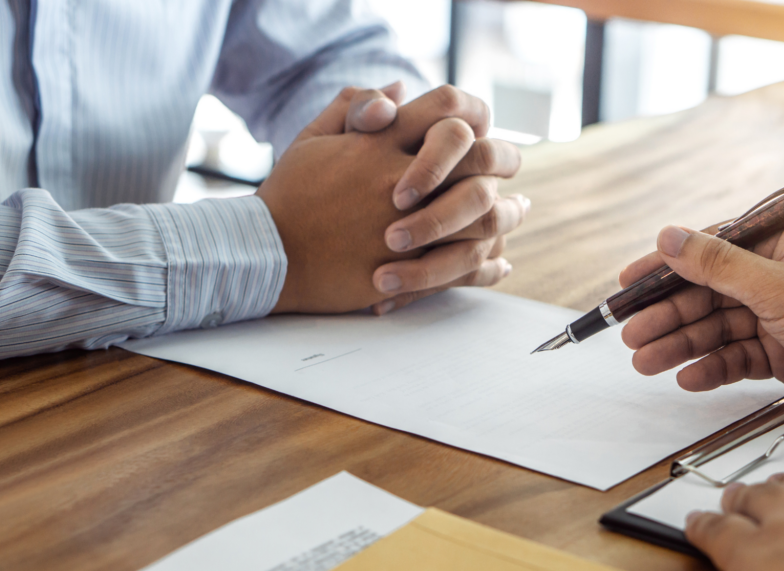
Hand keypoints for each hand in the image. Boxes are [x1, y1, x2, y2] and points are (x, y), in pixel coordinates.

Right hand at [259, 84, 526, 314]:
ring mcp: (406, 227)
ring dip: (508, 215)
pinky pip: (465, 266)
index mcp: (380, 143)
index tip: (480, 131)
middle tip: (510, 172)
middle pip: (481, 159)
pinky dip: (489, 265)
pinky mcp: (406, 269)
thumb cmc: (288, 196)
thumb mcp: (313, 138)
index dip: (475, 116)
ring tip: (516, 214)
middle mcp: (399, 180)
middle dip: (504, 162)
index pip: (449, 110)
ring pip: (483, 216)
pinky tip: (499, 261)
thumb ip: (354, 106)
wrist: (267, 255)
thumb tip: (400, 87)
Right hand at [619, 214, 783, 429]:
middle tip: (630, 336)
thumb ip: (717, 265)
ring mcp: (780, 313)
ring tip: (645, 362)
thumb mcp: (779, 288)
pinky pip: (736, 355)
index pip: (708, 248)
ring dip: (681, 344)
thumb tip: (668, 237)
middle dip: (667, 315)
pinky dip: (712, 366)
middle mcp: (778, 273)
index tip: (626, 284)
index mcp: (782, 241)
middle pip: (706, 292)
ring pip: (716, 327)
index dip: (663, 268)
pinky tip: (688, 377)